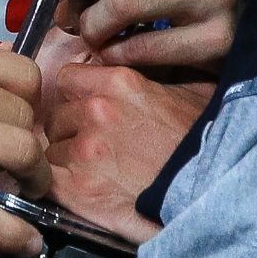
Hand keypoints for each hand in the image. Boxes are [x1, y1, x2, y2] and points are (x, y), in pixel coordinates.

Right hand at [0, 29, 48, 256]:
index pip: (25, 75)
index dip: (29, 105)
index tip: (19, 123)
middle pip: (26, 117)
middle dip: (28, 142)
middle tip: (15, 163)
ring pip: (22, 154)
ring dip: (32, 178)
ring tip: (26, 192)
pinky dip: (12, 231)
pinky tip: (27, 243)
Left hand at [45, 63, 211, 244]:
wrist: (208, 192)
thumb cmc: (203, 143)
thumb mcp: (190, 91)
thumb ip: (158, 75)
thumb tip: (154, 65)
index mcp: (118, 82)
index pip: (67, 78)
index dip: (75, 95)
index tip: (85, 107)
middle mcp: (94, 111)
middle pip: (57, 116)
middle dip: (69, 129)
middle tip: (92, 145)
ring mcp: (82, 151)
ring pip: (52, 149)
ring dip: (66, 160)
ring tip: (93, 171)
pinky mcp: (76, 188)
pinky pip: (48, 179)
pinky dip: (58, 185)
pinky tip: (79, 189)